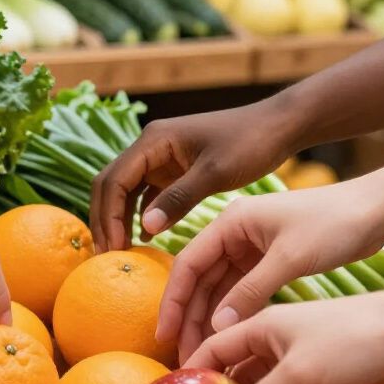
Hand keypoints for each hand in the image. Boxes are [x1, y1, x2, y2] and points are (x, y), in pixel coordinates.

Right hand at [90, 98, 297, 252]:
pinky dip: (141, 216)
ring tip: (120, 253)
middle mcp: (150, 147)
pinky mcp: (173, 170)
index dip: (108, 215)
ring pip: (125, 191)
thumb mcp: (215, 173)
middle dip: (105, 219)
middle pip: (110, 184)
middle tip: (108, 256)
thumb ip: (178, 199)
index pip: (114, 180)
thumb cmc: (250, 143)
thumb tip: (144, 228)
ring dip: (119, 219)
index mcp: (153, 140)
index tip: (113, 248)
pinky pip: (146, 195)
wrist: (278, 127)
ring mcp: (160, 159)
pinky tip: (145, 240)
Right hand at [157, 182, 383, 362]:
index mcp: (230, 221)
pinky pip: (239, 291)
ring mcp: (250, 246)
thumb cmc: (334, 224)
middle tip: (182, 355)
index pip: (187, 264)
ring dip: (208, 320)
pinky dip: (231, 314)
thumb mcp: (290, 259)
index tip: (164, 335)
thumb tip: (217, 327)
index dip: (173, 302)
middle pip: (199, 280)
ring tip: (201, 355)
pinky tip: (226, 340)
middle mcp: (234, 232)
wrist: (376, 212)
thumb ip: (251, 291)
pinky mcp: (267, 260)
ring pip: (217, 289)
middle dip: (189, 318)